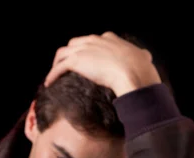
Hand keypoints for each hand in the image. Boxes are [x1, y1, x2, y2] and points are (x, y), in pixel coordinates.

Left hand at [44, 32, 161, 96]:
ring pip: (63, 53)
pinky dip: (52, 74)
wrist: (132, 73)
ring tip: (54, 74)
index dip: (86, 50)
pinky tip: (49, 82)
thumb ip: (140, 55)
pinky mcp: (76, 60)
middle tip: (67, 67)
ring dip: (57, 63)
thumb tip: (145, 55)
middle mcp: (94, 40)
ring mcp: (84, 49)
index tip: (85, 60)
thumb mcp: (142, 57)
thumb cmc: (139, 68)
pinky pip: (59, 67)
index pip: (92, 41)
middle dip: (69, 54)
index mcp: (109, 38)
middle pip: (74, 44)